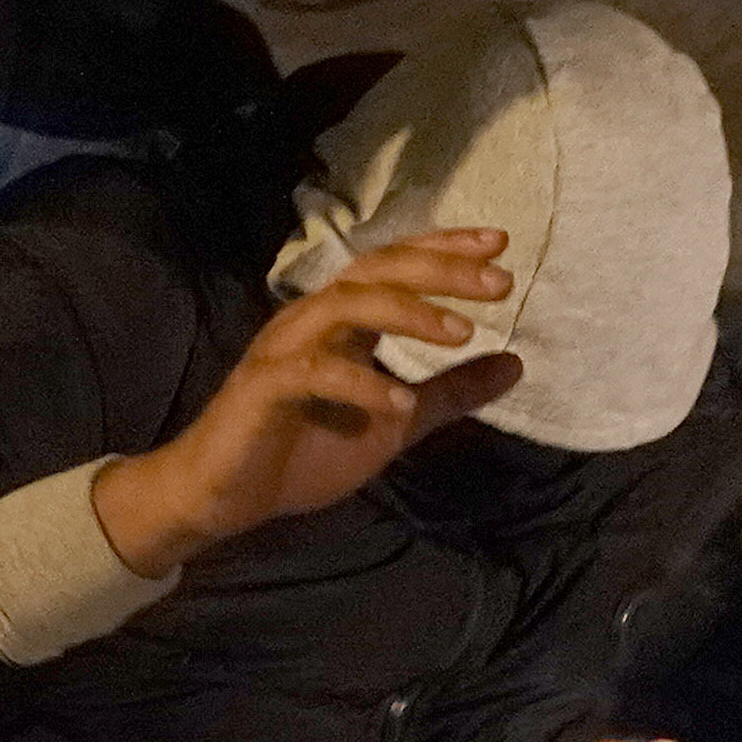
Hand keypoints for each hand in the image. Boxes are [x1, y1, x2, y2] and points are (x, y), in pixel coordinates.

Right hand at [92, 229, 518, 572]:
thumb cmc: (302, 453)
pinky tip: (401, 403)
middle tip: (499, 282)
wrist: (225, 497)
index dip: (443, 249)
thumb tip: (516, 363)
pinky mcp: (263, 389)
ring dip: (406, 312)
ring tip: (462, 332)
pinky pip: (313, 374)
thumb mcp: (395, 422)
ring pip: (344, 305)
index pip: (394, 266)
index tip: (499, 244)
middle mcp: (312, 321)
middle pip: (375, 271)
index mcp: (341, 322)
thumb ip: (449, 393)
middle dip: (438, 270)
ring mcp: (284, 350)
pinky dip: (360, 384)